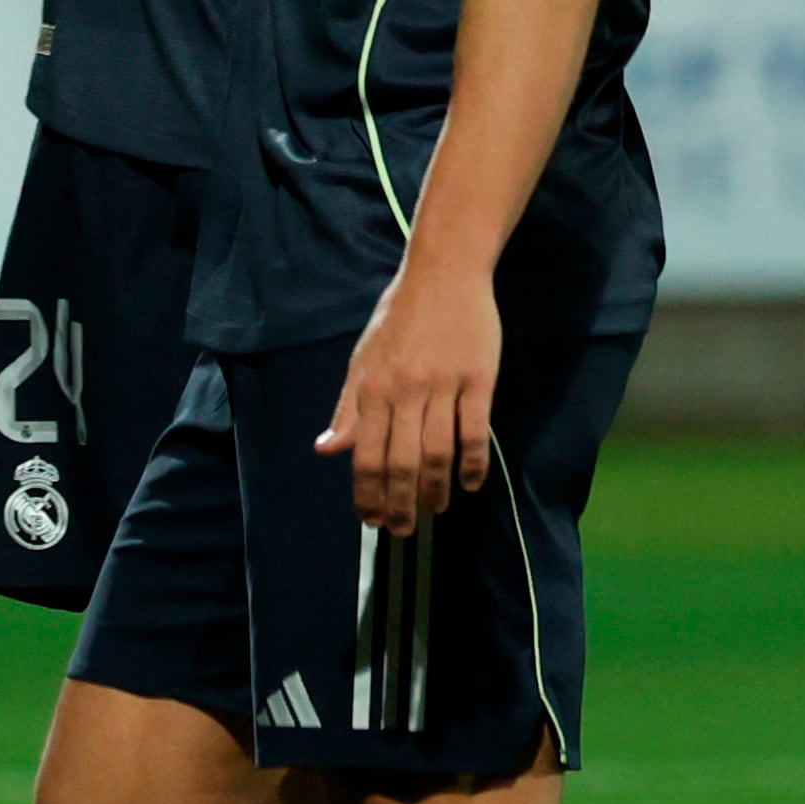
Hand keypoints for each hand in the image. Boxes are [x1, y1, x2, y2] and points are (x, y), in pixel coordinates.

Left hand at [319, 250, 497, 533]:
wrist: (443, 274)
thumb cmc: (398, 319)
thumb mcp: (362, 361)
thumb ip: (347, 409)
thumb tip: (325, 450)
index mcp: (371, 388)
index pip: (364, 455)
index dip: (367, 493)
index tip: (371, 520)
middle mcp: (405, 391)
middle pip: (401, 463)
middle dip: (400, 504)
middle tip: (403, 529)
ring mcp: (443, 386)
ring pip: (438, 453)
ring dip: (436, 490)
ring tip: (435, 509)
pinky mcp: (478, 379)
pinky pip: (475, 431)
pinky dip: (472, 464)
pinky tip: (469, 485)